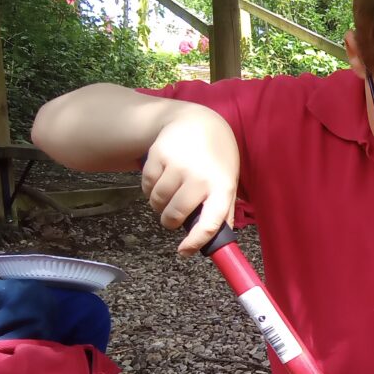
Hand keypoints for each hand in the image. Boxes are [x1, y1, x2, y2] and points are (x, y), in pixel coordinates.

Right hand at [140, 107, 239, 255]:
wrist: (199, 122)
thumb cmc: (216, 159)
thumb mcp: (228, 182)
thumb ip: (222, 212)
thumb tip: (217, 243)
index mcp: (223, 187)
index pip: (209, 223)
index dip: (195, 242)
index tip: (183, 251)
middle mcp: (200, 177)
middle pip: (175, 215)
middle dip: (170, 222)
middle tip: (172, 218)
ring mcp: (178, 165)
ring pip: (157, 202)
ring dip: (158, 205)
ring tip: (168, 195)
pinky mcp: (158, 155)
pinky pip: (146, 186)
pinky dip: (149, 190)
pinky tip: (161, 179)